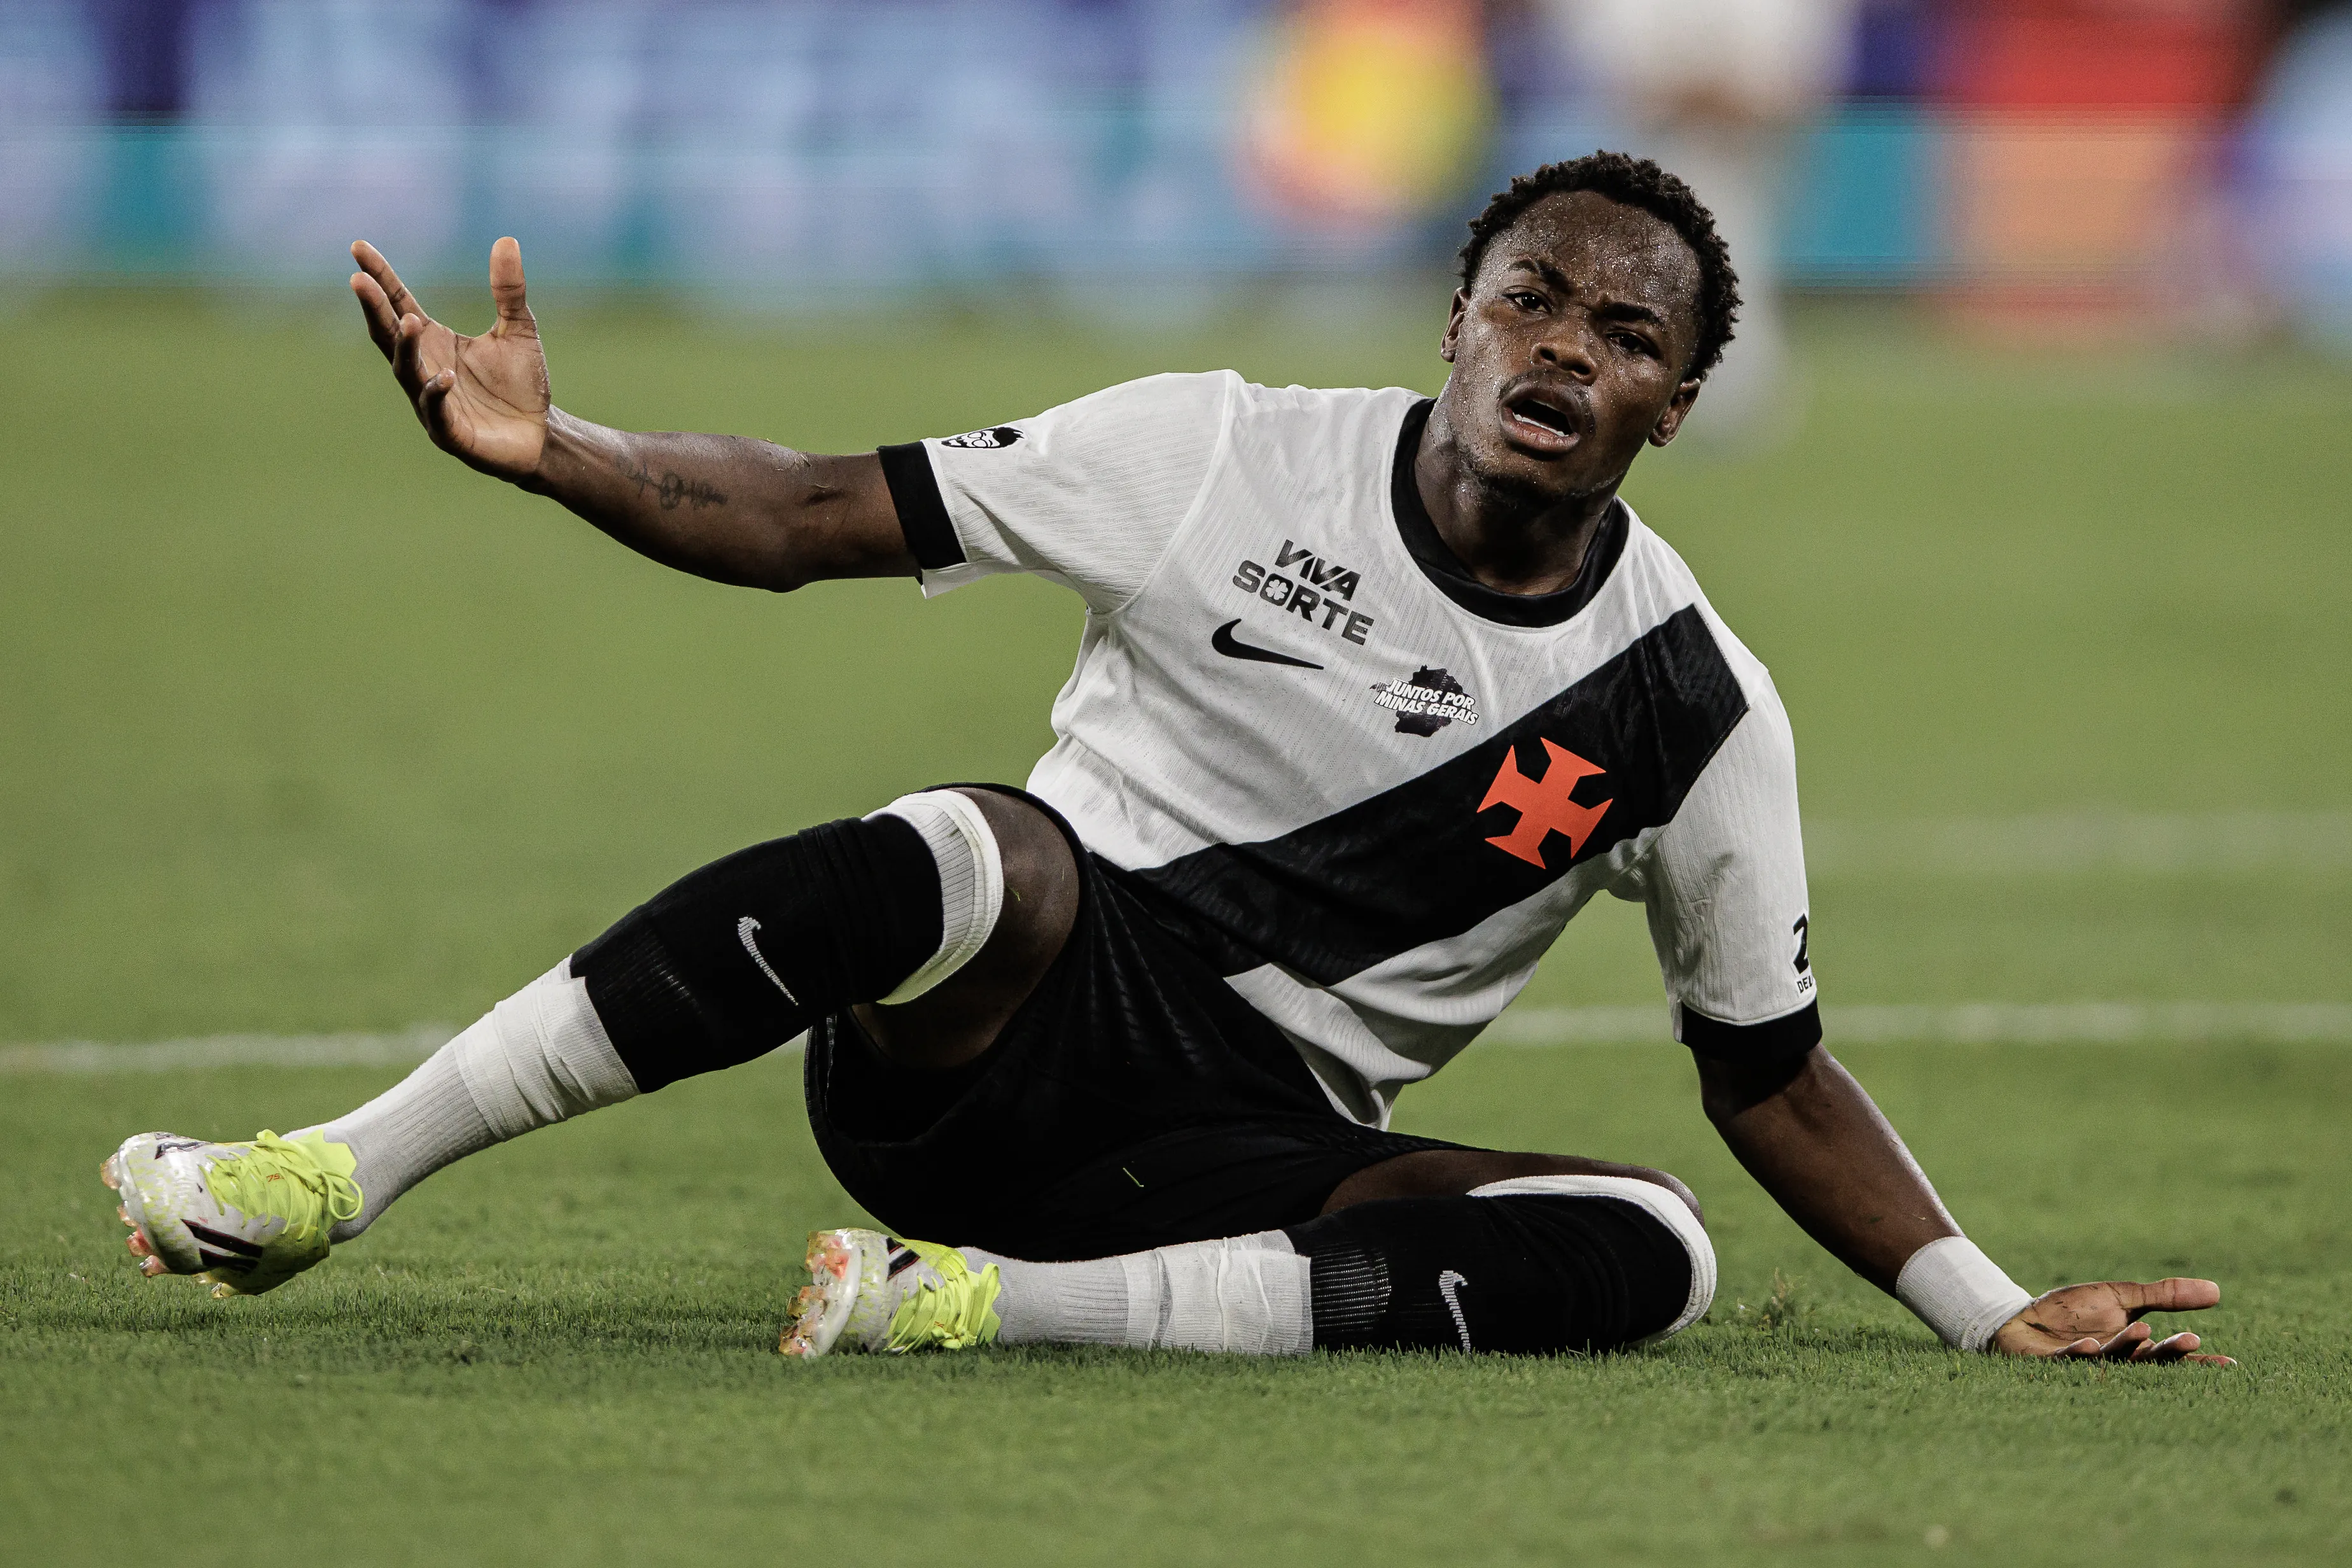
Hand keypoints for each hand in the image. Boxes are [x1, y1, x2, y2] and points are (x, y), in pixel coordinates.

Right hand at [350, 237, 549, 480]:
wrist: (541, 434)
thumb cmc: (522, 384)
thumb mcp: (519, 329)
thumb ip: (509, 290)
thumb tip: (507, 239)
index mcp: (434, 341)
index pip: (398, 303)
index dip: (380, 277)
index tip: (358, 247)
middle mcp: (425, 367)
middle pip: (389, 334)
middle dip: (373, 308)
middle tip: (358, 279)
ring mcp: (433, 402)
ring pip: (406, 372)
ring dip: (403, 347)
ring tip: (407, 320)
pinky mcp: (451, 433)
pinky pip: (437, 411)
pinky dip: (437, 393)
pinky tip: (446, 375)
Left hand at [1991, 1277, 2233, 1363]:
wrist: (2023, 1319)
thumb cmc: (2074, 1312)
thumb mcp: (2122, 1297)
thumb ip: (2164, 1296)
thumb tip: (2217, 1290)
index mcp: (2134, 1347)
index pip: (2171, 1356)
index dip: (2197, 1359)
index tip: (2230, 1364)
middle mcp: (2114, 1360)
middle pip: (2147, 1359)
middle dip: (2168, 1351)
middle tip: (2191, 1339)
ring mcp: (2084, 1363)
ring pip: (2112, 1359)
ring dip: (2126, 1346)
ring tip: (2142, 1330)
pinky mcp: (2052, 1361)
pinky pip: (2068, 1361)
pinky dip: (2079, 1354)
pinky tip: (2090, 1346)